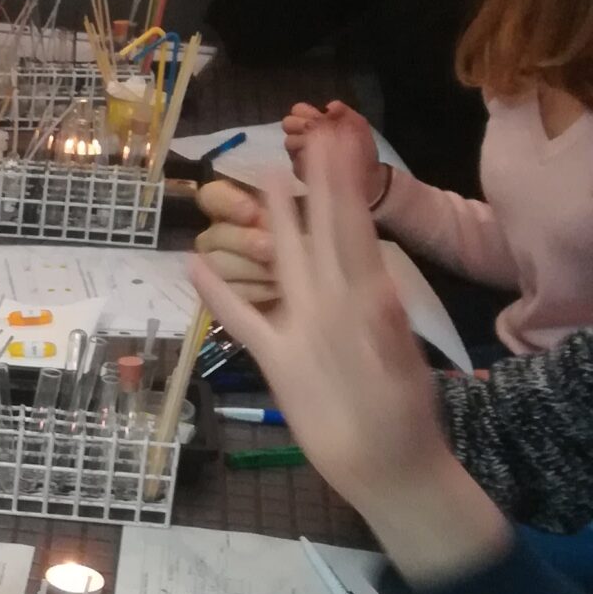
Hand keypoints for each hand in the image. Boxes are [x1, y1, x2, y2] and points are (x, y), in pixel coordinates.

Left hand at [187, 120, 507, 578]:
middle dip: (320, 179)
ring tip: (263, 176)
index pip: (360, 225)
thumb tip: (361, 265)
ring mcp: (307, 328)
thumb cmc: (401, 407)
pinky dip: (216, 291)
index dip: (348, 180)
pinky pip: (242, 317)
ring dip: (275, 217)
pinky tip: (192, 262)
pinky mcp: (277, 358)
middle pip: (328, 228)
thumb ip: (376, 303)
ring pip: (288, 258)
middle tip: (313, 132)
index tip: (343, 140)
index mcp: (378, 297)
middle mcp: (342, 303)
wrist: (388, 461)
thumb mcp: (400, 342)